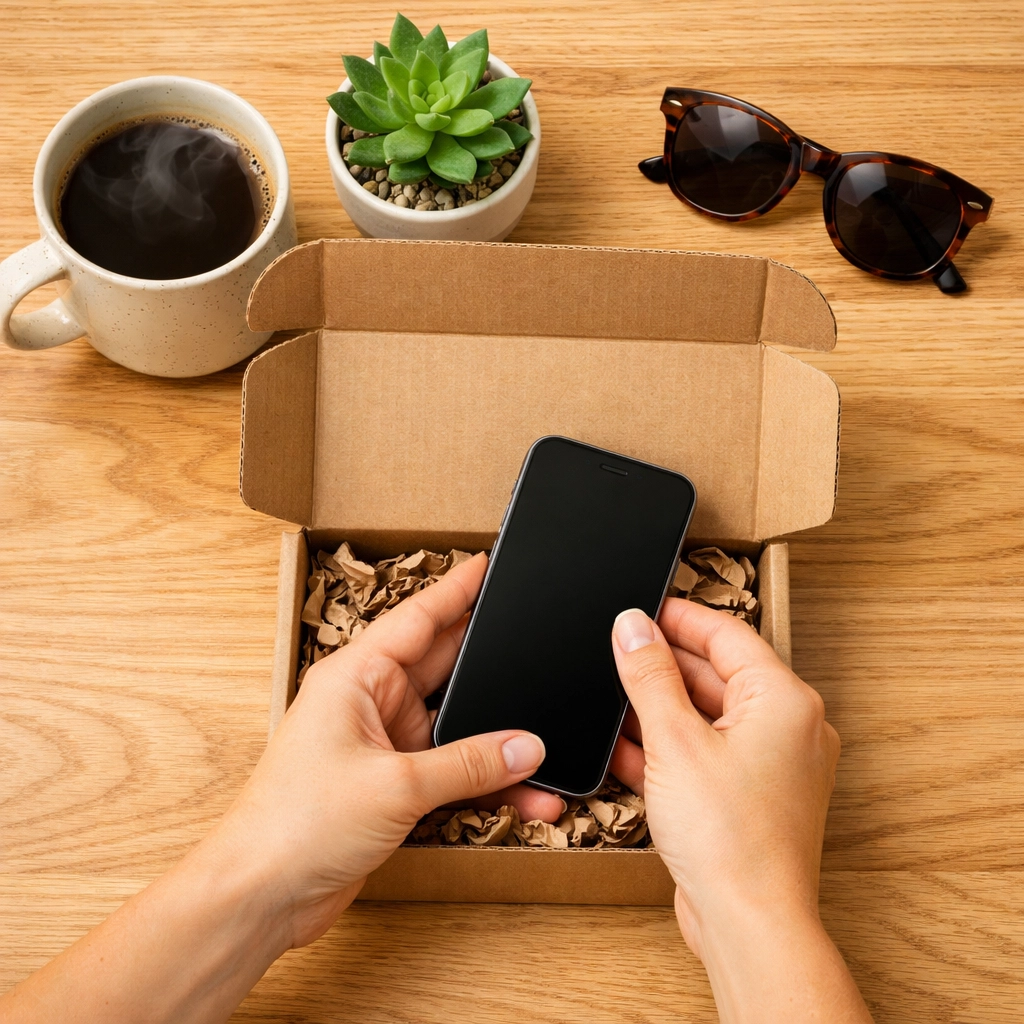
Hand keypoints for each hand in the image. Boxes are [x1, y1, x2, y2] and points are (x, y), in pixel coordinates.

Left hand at [205, 552, 559, 948]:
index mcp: (356, 676)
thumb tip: (527, 746)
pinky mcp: (393, 785)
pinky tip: (522, 796)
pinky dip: (484, 782)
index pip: (417, 618)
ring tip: (543, 746)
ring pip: (456, 727)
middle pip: (445, 669)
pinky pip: (452, 771)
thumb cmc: (297, 824)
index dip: (456, 590)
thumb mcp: (395, 785)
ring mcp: (383, 745)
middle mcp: (371, 703)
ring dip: (496, 741)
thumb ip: (468, 763)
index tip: (489, 565)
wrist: (263, 894)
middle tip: (537, 643)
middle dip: (492, 666)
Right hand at [610, 601, 870, 1023]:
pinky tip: (625, 748)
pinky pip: (706, 754)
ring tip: (613, 699)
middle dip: (663, 666)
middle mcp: (788, 728)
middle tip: (617, 652)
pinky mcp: (749, 797)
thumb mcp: (674, 740)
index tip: (641, 607)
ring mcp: (771, 765)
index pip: (727, 634)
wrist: (749, 925)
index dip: (679, 617)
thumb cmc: (732, 840)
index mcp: (784, 700)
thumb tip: (632, 625)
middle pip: (716, 675)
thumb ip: (649, 675)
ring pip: (707, 717)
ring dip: (659, 709)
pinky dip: (668, 748)